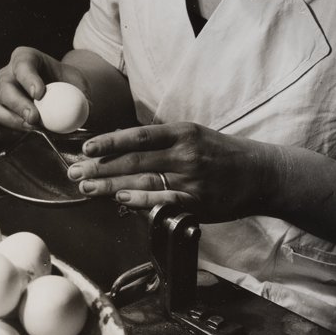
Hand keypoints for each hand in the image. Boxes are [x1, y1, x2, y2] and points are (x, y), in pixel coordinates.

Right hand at [0, 46, 89, 142]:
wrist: (62, 97)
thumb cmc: (68, 86)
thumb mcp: (78, 85)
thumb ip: (81, 95)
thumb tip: (86, 109)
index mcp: (25, 59)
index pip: (22, 65)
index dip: (28, 79)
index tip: (40, 94)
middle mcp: (7, 75)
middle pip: (4, 88)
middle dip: (18, 105)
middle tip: (35, 119)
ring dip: (10, 122)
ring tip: (30, 130)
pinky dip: (1, 135)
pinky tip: (20, 138)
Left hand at [66, 122, 279, 220]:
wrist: (260, 174)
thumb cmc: (221, 153)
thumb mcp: (193, 135)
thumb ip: (160, 141)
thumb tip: (121, 144)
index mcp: (182, 132)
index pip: (138, 136)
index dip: (109, 142)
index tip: (86, 148)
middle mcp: (185, 153)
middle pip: (134, 160)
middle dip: (100, 168)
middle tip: (75, 173)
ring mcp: (191, 179)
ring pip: (143, 181)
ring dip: (110, 185)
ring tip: (87, 188)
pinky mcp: (197, 202)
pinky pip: (164, 201)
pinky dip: (141, 200)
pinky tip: (120, 199)